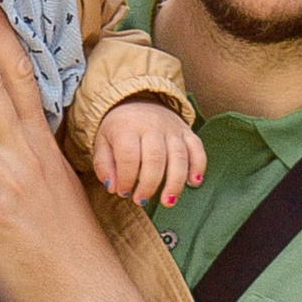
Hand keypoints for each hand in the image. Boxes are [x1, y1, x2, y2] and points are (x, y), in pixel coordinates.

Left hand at [92, 96, 207, 209]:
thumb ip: (103, 165)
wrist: (137, 99)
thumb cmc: (119, 128)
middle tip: (141, 200)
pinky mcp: (187, 131)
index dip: (127, 179)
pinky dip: (198, 167)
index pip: (129, 157)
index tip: (124, 192)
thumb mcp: (102, 142)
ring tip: (168, 202)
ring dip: (175, 183)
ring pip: (178, 157)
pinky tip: (194, 183)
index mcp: (127, 127)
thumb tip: (113, 188)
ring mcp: (172, 128)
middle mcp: (152, 126)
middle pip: (155, 159)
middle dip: (149, 185)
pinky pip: (197, 149)